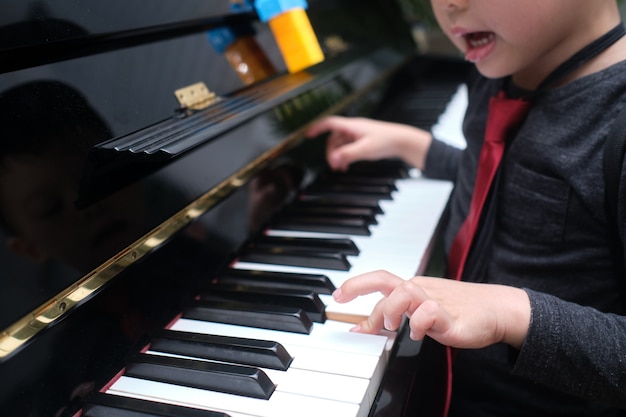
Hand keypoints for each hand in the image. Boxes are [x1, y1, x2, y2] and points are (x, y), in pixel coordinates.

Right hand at [305, 116, 431, 170]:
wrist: (402, 141)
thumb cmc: (386, 141)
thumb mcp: (365, 150)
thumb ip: (347, 154)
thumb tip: (332, 159)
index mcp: (352, 126)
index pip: (329, 123)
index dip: (317, 128)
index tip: (308, 135)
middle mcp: (353, 128)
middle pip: (334, 138)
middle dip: (331, 152)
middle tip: (332, 165)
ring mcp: (358, 134)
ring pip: (341, 144)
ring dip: (338, 156)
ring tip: (340, 168)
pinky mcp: (363, 140)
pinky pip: (349, 147)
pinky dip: (345, 156)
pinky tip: (346, 165)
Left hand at [333, 270, 530, 348]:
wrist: (496, 309)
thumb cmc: (457, 309)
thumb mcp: (418, 312)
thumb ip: (392, 317)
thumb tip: (362, 327)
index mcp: (413, 286)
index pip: (380, 278)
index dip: (357, 284)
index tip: (338, 296)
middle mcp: (421, 290)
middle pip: (388, 284)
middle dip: (373, 307)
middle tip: (370, 328)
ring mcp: (436, 301)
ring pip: (405, 291)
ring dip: (392, 309)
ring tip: (394, 326)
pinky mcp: (452, 317)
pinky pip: (430, 312)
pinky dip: (419, 324)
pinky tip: (419, 334)